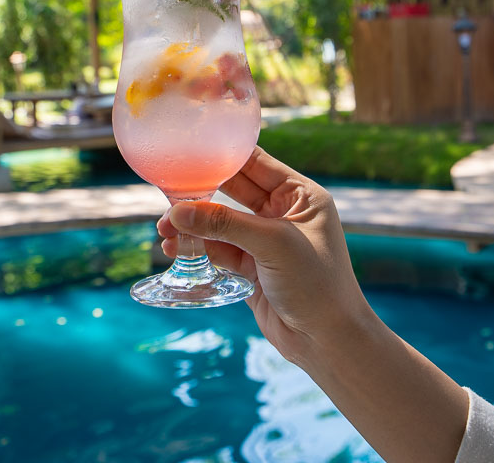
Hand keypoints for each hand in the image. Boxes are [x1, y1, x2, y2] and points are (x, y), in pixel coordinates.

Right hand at [157, 146, 372, 365]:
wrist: (328, 342)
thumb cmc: (318, 284)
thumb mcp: (273, 244)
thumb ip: (225, 224)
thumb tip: (178, 211)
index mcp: (301, 195)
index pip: (256, 164)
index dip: (223, 155)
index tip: (189, 150)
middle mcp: (284, 213)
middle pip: (233, 191)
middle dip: (201, 192)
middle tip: (167, 190)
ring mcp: (266, 241)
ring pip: (221, 223)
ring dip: (194, 224)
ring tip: (164, 228)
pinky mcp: (251, 268)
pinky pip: (218, 250)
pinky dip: (197, 248)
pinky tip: (174, 248)